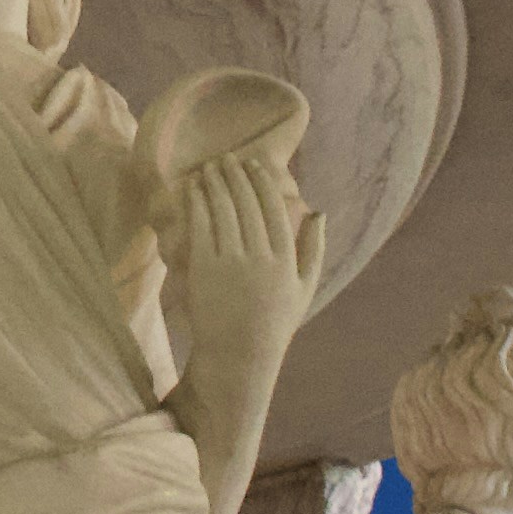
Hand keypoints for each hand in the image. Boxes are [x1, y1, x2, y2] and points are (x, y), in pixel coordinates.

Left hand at [161, 155, 325, 369]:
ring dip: (215, 183)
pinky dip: (196, 203)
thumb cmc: (275, 321)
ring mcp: (231, 263)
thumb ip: (315, 249)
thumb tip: (320, 212)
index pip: (274, 209)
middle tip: (226, 158)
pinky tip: (192, 189)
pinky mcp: (205, 270)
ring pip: (223, 211)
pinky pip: (200, 227)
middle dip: (235, 176)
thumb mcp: (305, 288)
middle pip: (247, 204)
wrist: (239, 355)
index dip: (262, 183)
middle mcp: (261, 258)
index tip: (253, 165)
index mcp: (286, 260)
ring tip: (209, 168)